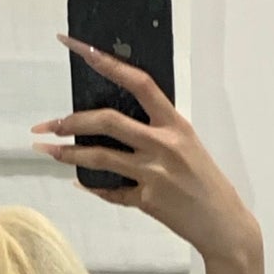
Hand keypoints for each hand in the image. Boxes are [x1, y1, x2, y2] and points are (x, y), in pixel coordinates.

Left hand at [32, 38, 261, 265]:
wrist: (224, 225)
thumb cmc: (206, 181)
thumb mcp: (188, 145)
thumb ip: (158, 130)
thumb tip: (116, 120)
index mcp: (175, 124)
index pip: (139, 83)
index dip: (108, 63)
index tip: (81, 48)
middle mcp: (163, 145)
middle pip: (107, 121)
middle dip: (71, 121)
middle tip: (48, 125)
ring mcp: (154, 174)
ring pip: (99, 158)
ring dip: (68, 154)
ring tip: (48, 150)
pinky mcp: (147, 202)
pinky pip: (111, 192)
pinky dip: (93, 187)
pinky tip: (80, 182)